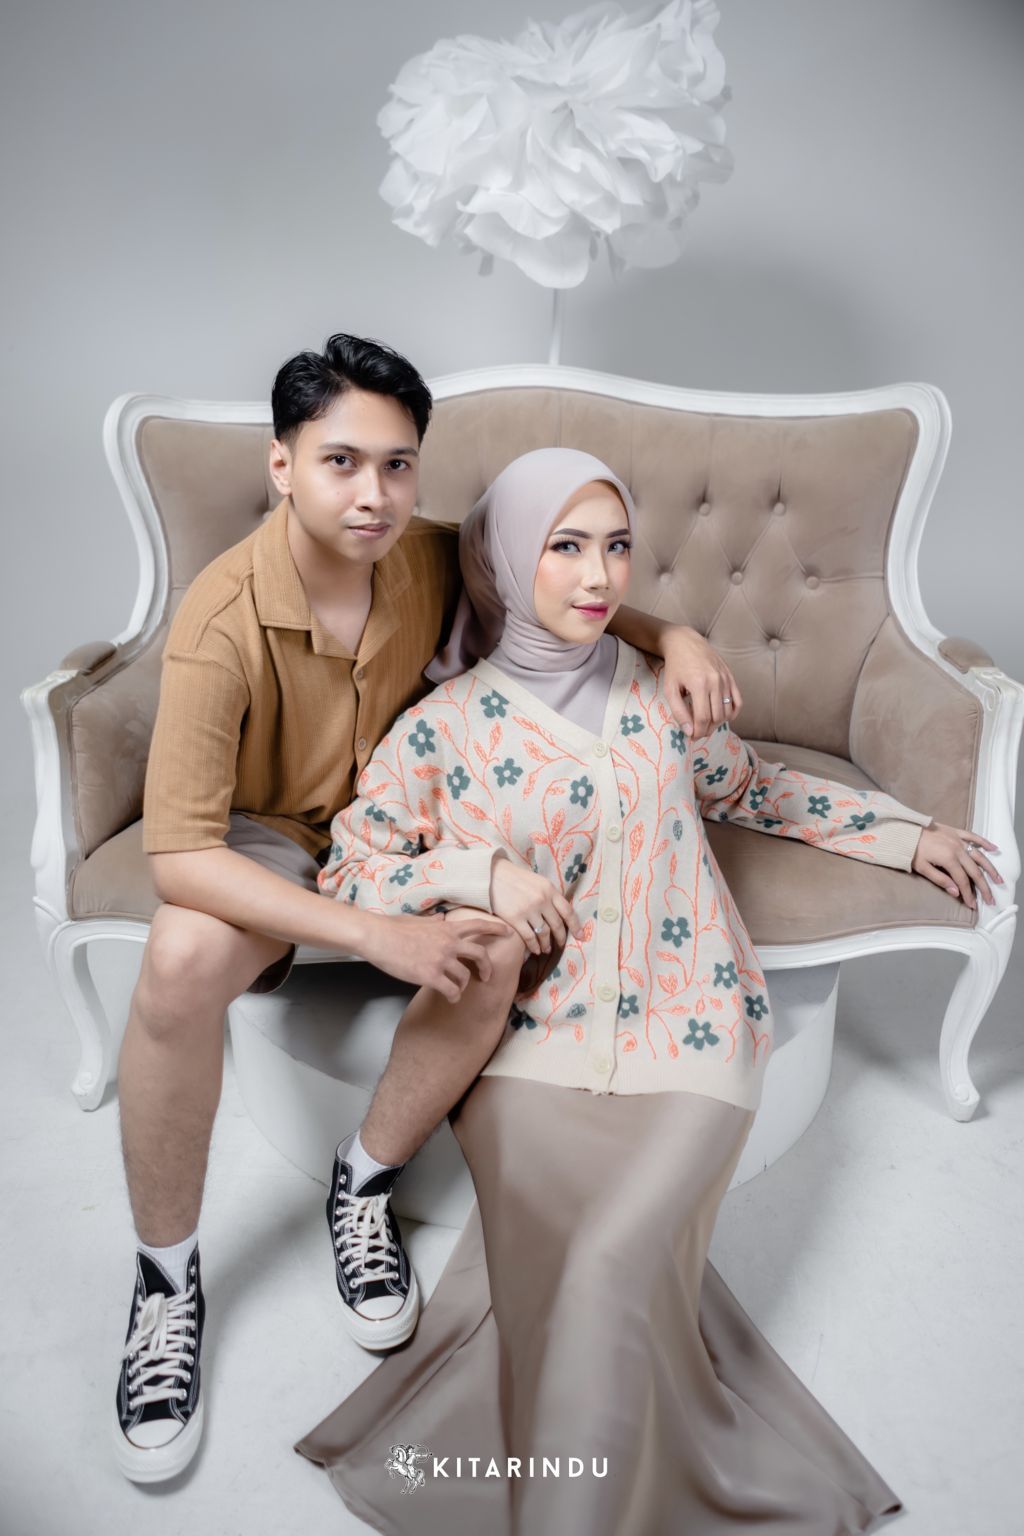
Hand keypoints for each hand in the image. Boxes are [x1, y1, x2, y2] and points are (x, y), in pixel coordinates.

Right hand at [355, 910, 507, 1003]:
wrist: (377, 937)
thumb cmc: (393, 928)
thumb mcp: (418, 919)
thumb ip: (433, 921)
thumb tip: (440, 917)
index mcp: (446, 928)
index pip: (479, 925)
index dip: (497, 928)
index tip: (508, 932)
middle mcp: (449, 943)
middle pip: (481, 955)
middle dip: (487, 967)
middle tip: (486, 976)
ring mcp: (441, 960)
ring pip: (465, 976)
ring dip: (463, 986)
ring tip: (456, 990)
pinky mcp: (430, 976)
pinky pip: (451, 990)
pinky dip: (454, 997)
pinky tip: (450, 999)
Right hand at [489, 858, 582, 957]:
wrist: (492, 875)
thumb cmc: (516, 879)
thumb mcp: (538, 881)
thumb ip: (549, 895)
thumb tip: (560, 913)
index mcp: (550, 889)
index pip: (568, 911)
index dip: (576, 926)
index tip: (581, 937)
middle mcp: (542, 900)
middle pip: (557, 925)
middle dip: (560, 938)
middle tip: (560, 945)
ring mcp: (529, 910)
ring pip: (544, 933)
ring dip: (547, 944)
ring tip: (546, 949)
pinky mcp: (515, 918)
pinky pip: (529, 937)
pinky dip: (534, 946)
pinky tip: (535, 950)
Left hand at [661, 625, 741, 736]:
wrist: (685, 642)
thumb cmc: (675, 667)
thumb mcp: (670, 689)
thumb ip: (678, 712)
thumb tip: (689, 731)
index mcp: (699, 684)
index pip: (703, 718)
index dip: (698, 732)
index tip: (692, 737)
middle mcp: (716, 681)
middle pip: (716, 717)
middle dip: (707, 730)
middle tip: (697, 732)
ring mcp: (726, 679)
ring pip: (727, 712)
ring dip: (717, 723)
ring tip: (705, 724)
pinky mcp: (731, 677)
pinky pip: (738, 701)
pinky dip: (732, 713)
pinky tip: (722, 717)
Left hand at [911, 822, 1002, 909]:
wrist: (905, 830)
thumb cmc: (912, 849)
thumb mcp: (922, 868)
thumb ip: (940, 880)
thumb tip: (956, 892)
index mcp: (948, 859)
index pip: (963, 880)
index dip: (968, 894)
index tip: (972, 904)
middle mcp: (957, 849)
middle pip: (975, 871)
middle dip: (983, 887)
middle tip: (990, 899)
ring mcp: (958, 840)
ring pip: (979, 855)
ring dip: (990, 868)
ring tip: (998, 880)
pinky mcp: (956, 832)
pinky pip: (974, 837)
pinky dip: (985, 843)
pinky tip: (994, 849)